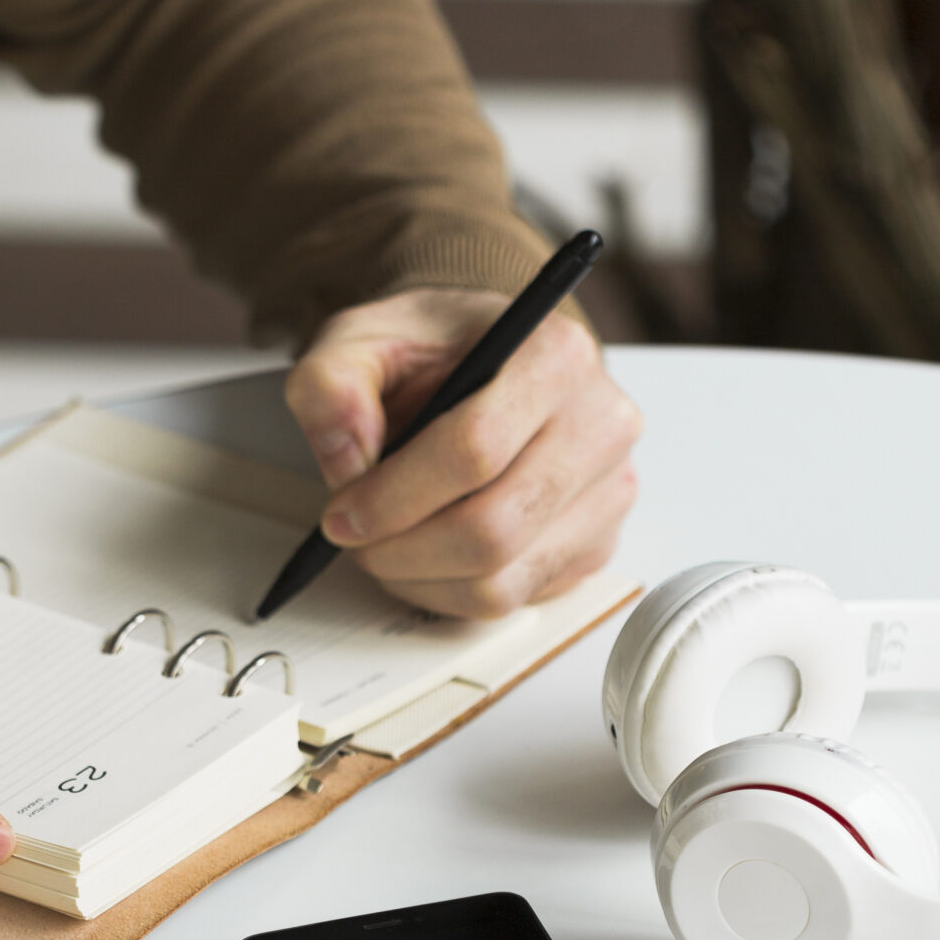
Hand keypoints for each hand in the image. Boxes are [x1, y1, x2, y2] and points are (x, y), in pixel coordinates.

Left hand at [285, 285, 640, 618]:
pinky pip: (510, 600)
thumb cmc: (435, 353)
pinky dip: (448, 592)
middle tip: (353, 539)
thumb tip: (344, 452)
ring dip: (418, 579)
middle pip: (491, 529)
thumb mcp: (363, 339)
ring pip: (498, 580)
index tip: (343, 513)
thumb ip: (332, 382)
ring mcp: (607, 492)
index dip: (394, 497)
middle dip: (401, 549)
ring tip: (384, 544)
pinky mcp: (595, 545)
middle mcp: (600, 424)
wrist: (487, 364)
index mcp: (554, 355)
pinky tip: (425, 553)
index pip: (475, 450)